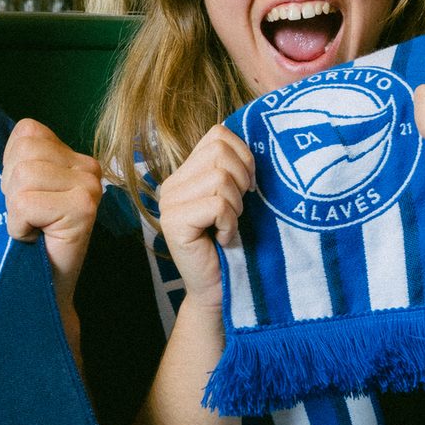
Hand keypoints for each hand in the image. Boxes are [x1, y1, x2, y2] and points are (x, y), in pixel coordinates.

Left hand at [1, 118, 102, 320]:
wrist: (43, 292)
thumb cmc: (25, 242)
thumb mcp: (18, 190)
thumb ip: (17, 161)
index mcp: (72, 155)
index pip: (28, 132)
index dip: (10, 167)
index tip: (22, 199)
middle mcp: (88, 167)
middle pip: (24, 151)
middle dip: (11, 188)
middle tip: (27, 218)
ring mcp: (89, 186)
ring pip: (23, 175)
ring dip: (14, 209)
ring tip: (31, 227)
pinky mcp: (83, 208)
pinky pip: (25, 203)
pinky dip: (18, 225)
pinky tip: (34, 238)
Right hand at [157, 124, 256, 308]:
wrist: (221, 289)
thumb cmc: (235, 244)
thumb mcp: (238, 198)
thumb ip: (236, 168)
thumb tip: (255, 135)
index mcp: (186, 173)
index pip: (218, 134)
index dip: (244, 157)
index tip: (249, 188)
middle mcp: (172, 184)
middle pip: (220, 151)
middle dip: (242, 180)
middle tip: (239, 210)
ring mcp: (169, 203)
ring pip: (220, 177)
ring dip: (236, 206)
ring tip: (229, 226)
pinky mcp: (174, 223)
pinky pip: (217, 204)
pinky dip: (230, 223)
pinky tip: (224, 239)